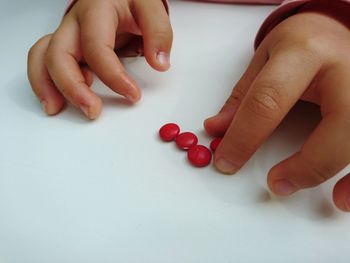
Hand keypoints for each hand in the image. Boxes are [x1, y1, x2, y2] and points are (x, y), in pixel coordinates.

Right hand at [28, 0, 171, 118]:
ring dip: (47, 86)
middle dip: (73, 87)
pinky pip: (45, 62)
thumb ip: (158, 33)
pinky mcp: (66, 46)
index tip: (133, 94)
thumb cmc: (130, 0)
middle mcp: (74, 23)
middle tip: (92, 111)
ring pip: (43, 58)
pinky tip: (56, 100)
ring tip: (56, 109)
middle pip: (59, 54)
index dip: (113, 76)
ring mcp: (67, 35)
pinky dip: (46, 82)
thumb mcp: (149, 8)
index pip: (97, 47)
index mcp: (95, 11)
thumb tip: (159, 63)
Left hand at [204, 2, 349, 210]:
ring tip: (334, 201)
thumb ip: (243, 97)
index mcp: (305, 53)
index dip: (245, 136)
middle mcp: (346, 69)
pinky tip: (347, 195)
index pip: (270, 99)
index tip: (227, 161)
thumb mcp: (265, 59)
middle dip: (310, 163)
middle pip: (339, 122)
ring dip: (349, 174)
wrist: (334, 28)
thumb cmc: (300, 42)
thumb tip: (217, 130)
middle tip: (279, 184)